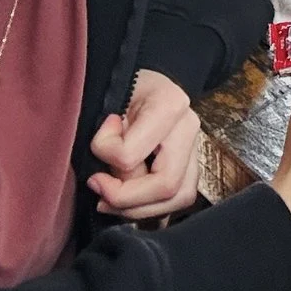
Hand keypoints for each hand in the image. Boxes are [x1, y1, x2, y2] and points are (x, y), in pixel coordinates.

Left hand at [88, 68, 202, 220]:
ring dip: (140, 209)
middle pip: (165, 185)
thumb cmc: (121, 90)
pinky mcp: (193, 163)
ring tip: (111, 201)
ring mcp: (196, 146)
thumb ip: (106, 142)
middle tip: (99, 189)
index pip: (130, 156)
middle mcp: (189, 127)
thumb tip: (104, 179)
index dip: (104, 158)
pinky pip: (181, 198)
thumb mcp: (107, 103)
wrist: (140, 81)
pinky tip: (131, 204)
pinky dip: (154, 208)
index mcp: (169, 104)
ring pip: (180, 197)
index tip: (95, 144)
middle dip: (125, 199)